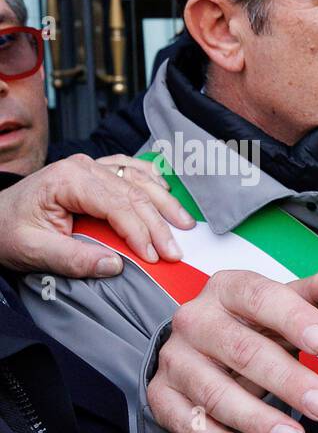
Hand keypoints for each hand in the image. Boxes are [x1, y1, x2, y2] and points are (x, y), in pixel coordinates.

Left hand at [0, 154, 193, 275]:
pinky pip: (131, 169)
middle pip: (134, 194)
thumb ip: (73, 259)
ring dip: (164, 203)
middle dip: (158, 225)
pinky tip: (166, 192)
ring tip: (184, 225)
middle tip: (174, 252)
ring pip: (139, 180)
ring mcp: (90, 167)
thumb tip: (115, 265)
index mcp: (68, 179)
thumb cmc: (7, 231)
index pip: (117, 205)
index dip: (140, 233)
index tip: (154, 258)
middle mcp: (83, 167)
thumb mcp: (33, 251)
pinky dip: (152, 180)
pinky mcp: (95, 172)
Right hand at [146, 263, 317, 432]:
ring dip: (257, 419)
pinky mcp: (163, 396)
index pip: (260, 298)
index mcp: (227, 288)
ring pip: (214, 393)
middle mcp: (195, 320)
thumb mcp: (290, 303)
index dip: (293, 319)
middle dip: (286, 380)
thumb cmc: (258, 322)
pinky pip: (190, 424)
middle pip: (241, 350)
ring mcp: (175, 360)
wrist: (204, 347)